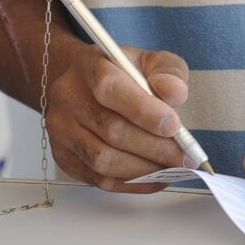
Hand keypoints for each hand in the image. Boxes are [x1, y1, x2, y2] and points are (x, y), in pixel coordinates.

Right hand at [46, 44, 191, 192]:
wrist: (87, 86)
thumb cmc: (123, 75)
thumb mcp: (151, 61)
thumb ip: (168, 72)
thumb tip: (175, 93)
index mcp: (89, 66)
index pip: (109, 88)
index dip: (143, 110)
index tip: (174, 127)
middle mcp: (68, 97)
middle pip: (109, 130)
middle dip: (154, 148)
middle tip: (184, 156)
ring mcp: (61, 129)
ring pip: (102, 160)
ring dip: (143, 169)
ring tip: (172, 168)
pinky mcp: (63, 156)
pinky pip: (98, 179)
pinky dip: (132, 184)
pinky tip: (155, 178)